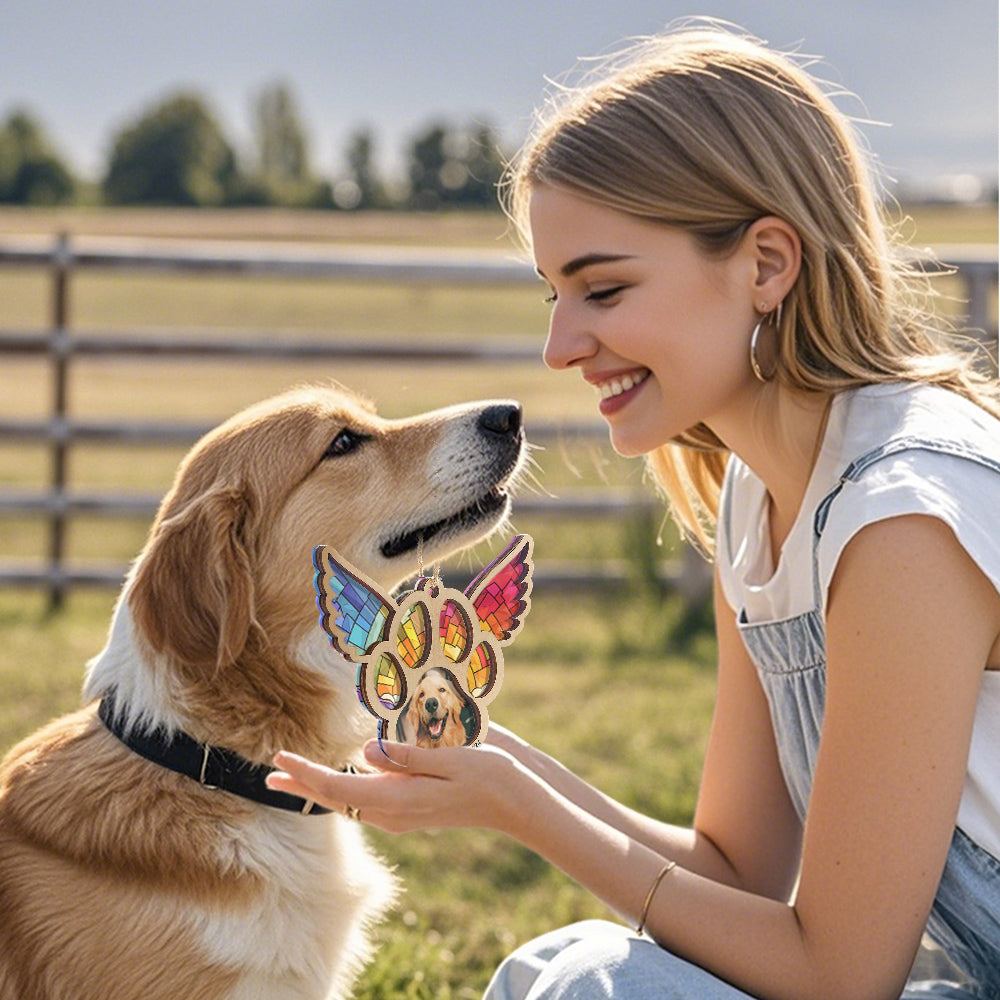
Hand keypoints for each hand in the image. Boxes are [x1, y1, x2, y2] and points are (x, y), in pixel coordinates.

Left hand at [266, 739, 516, 833]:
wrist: (518, 802)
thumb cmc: (491, 775)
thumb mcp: (452, 758)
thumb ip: (407, 756)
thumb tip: (365, 752)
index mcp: (400, 800)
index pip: (339, 788)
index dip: (307, 774)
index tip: (279, 761)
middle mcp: (395, 811)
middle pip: (337, 799)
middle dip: (304, 786)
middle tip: (271, 776)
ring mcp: (404, 813)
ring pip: (351, 800)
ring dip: (321, 788)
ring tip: (295, 777)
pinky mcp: (414, 807)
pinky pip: (370, 799)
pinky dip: (347, 788)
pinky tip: (344, 776)